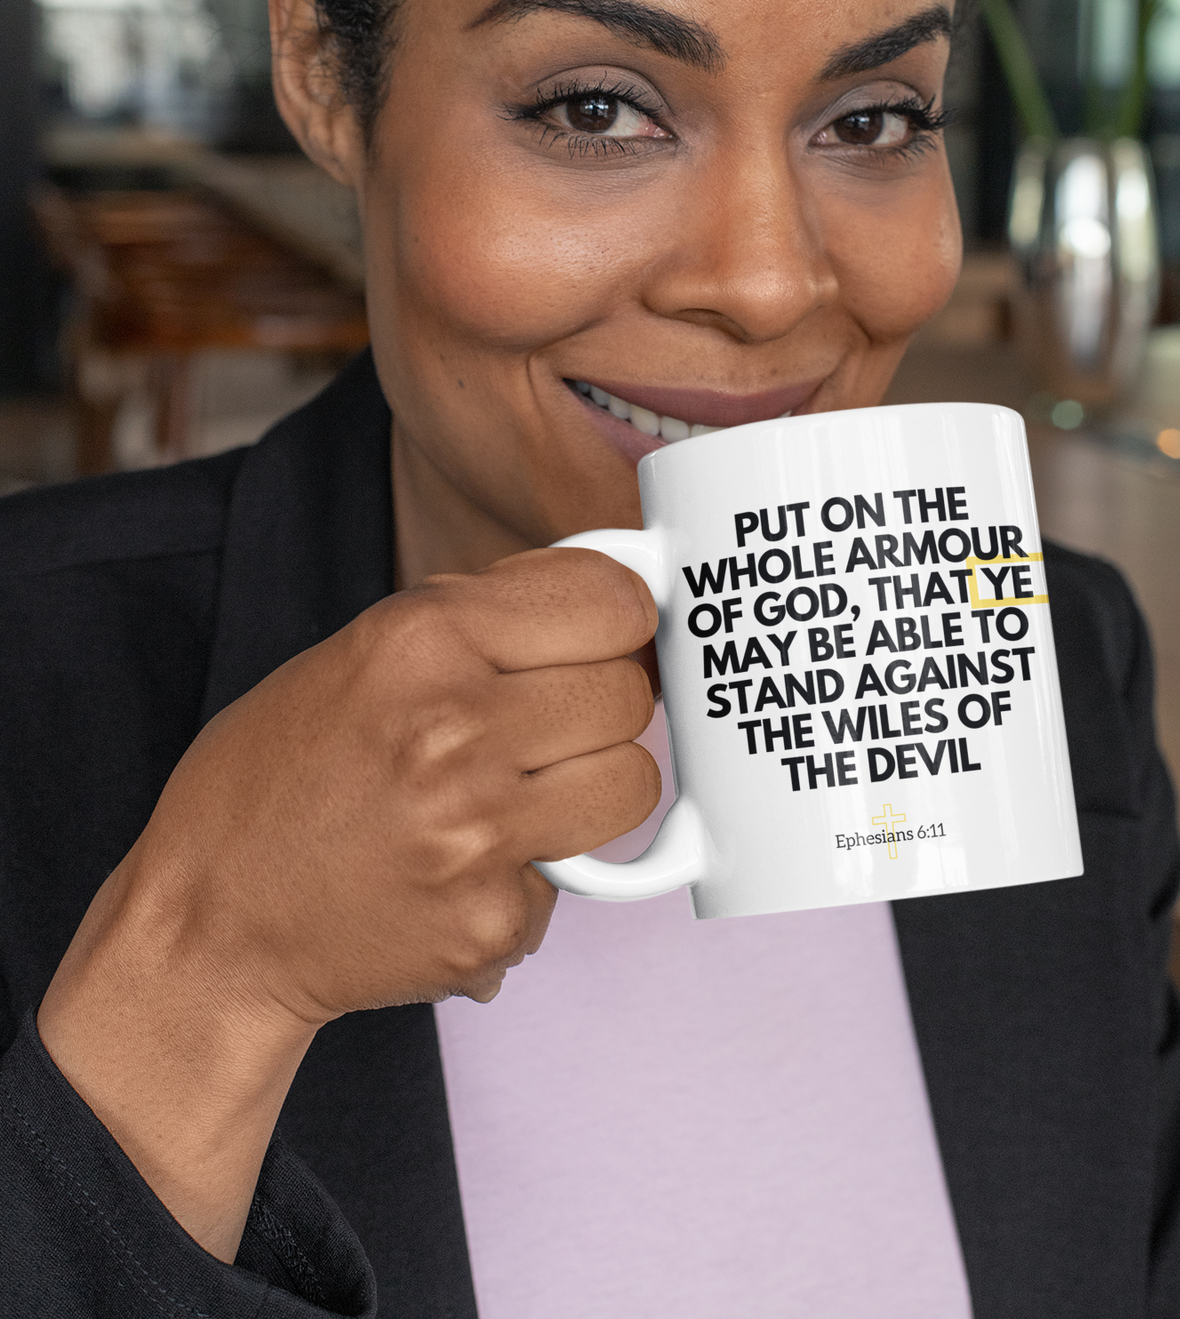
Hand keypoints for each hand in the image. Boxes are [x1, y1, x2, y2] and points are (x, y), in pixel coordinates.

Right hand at [38, 547, 658, 1258]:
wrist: (211, 922)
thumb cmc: (279, 777)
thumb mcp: (362, 651)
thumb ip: (480, 617)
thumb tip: (605, 592)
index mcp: (419, 640)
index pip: (611, 601)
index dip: (619, 616)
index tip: (606, 633)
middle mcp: (453, 729)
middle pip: (629, 691)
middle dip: (603, 701)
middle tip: (554, 720)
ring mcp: (476, 833)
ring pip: (632, 782)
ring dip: (594, 783)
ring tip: (527, 789)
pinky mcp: (489, 920)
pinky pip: (580, 876)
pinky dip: (539, 871)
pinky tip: (471, 865)